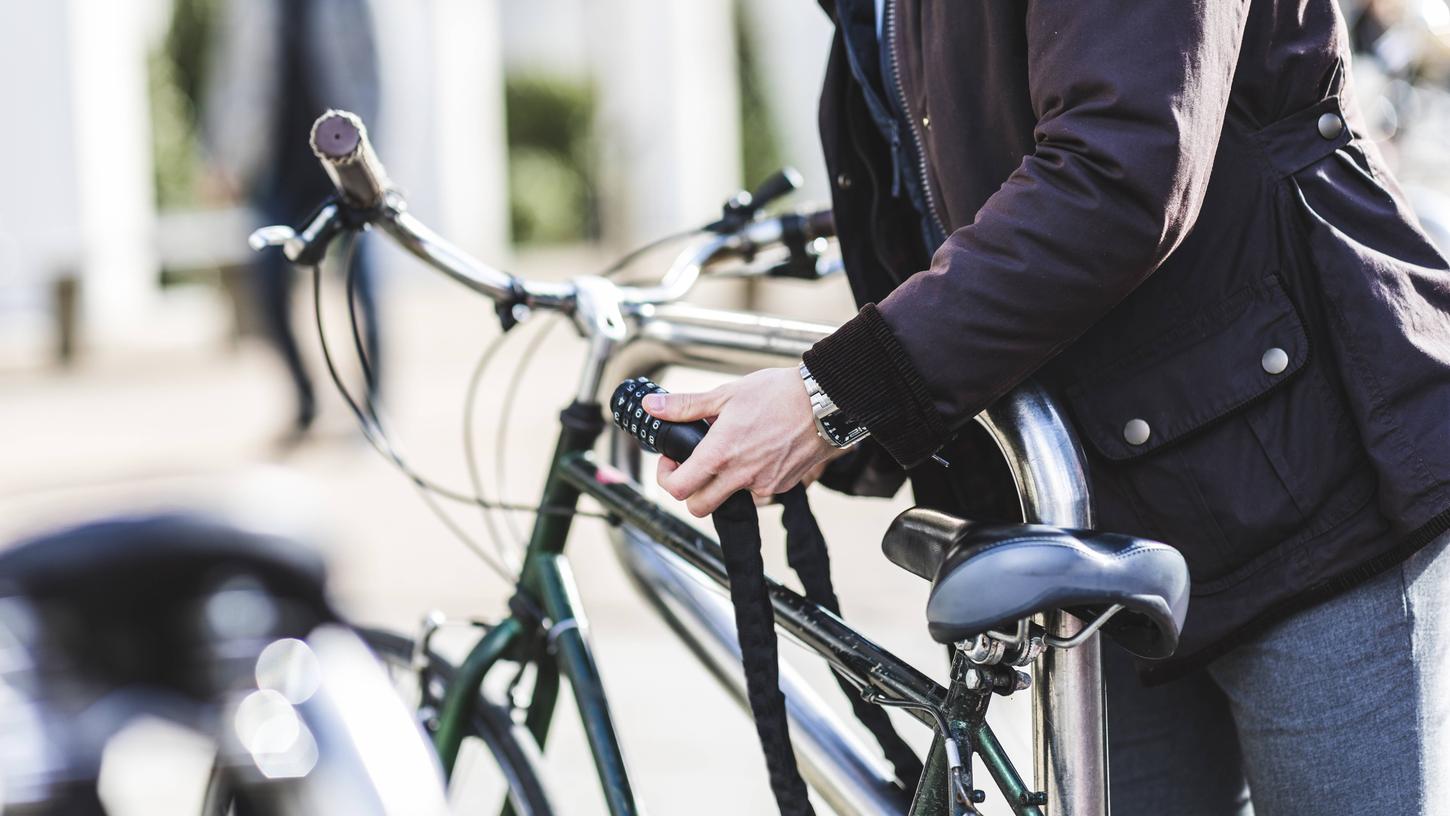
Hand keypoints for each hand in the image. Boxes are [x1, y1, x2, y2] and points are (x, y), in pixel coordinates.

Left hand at [646, 368, 843, 516]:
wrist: (825, 402)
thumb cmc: (779, 394)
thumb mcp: (726, 394)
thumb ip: (686, 406)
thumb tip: (652, 406)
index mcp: (720, 454)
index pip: (678, 488)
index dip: (666, 477)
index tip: (672, 460)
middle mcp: (741, 476)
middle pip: (698, 507)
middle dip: (690, 490)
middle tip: (694, 465)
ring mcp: (764, 485)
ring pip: (730, 498)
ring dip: (723, 482)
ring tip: (734, 448)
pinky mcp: (783, 486)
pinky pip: (757, 491)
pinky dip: (751, 476)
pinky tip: (759, 450)